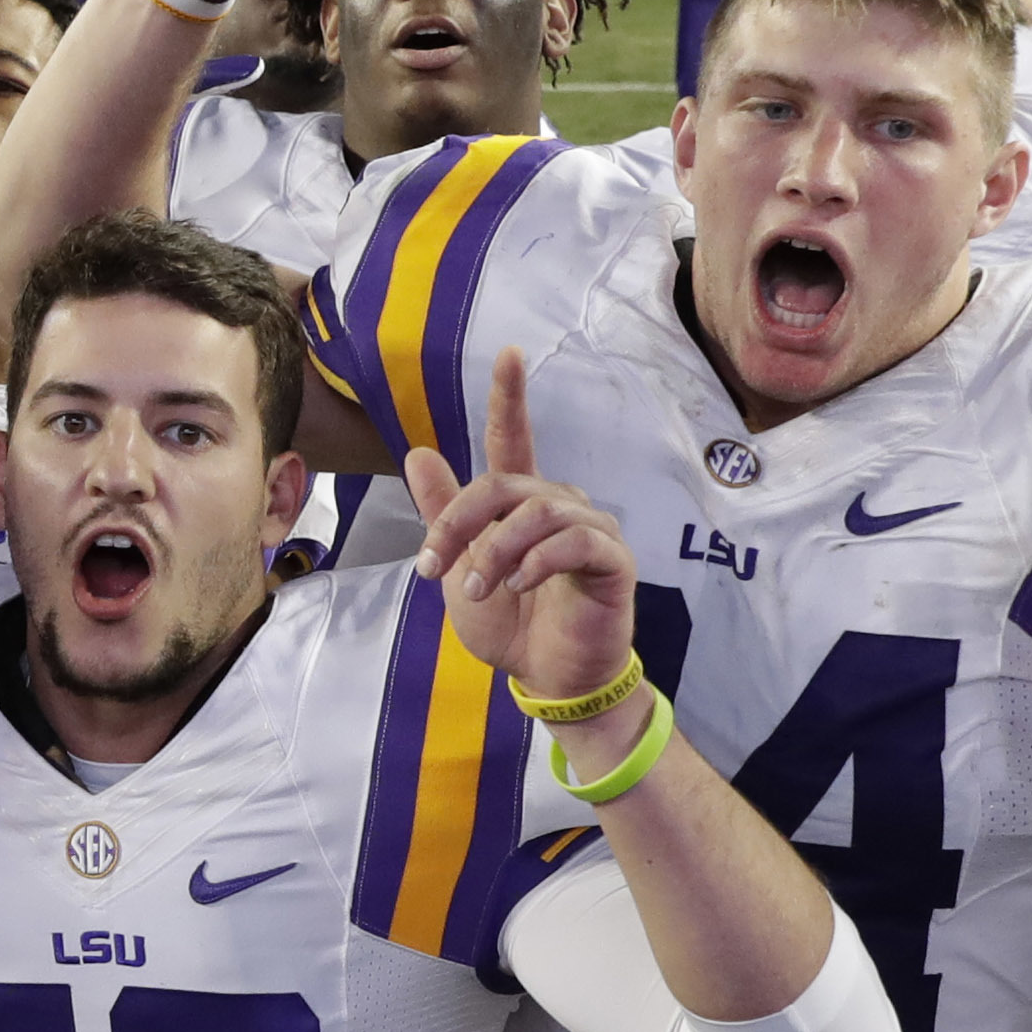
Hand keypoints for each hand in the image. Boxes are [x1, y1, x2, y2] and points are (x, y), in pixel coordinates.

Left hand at [406, 351, 637, 715]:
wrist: (548, 677)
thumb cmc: (511, 623)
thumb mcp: (461, 567)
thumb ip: (444, 514)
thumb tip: (419, 453)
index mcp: (522, 505)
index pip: (515, 441)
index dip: (510, 398)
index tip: (509, 353)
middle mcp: (560, 507)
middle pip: (504, 484)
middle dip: (458, 521)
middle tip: (434, 567)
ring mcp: (591, 532)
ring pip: (537, 512)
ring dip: (496, 550)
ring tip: (477, 588)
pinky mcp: (612, 562)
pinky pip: (576, 542)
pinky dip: (538, 561)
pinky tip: (521, 585)